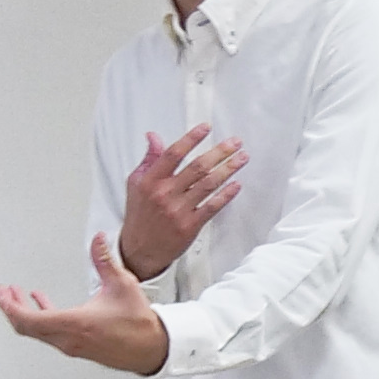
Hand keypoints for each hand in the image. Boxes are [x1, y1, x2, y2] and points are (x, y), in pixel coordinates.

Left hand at [0, 234, 170, 375]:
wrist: (152, 348)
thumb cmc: (139, 323)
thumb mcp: (122, 285)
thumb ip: (105, 260)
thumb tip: (98, 240)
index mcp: (74, 324)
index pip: (28, 320)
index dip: (10, 306)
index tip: (1, 293)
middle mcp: (68, 339)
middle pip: (26, 327)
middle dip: (11, 308)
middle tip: (3, 292)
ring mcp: (71, 345)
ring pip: (37, 331)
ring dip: (24, 312)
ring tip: (16, 296)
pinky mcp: (77, 346)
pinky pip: (49, 332)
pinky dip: (40, 317)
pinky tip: (41, 302)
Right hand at [120, 123, 246, 281]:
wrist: (139, 251)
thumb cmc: (139, 215)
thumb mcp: (136, 184)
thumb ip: (149, 159)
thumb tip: (153, 136)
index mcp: (151, 181)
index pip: (173, 154)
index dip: (191, 139)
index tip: (206, 128)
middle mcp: (165, 194)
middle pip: (197, 167)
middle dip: (220, 152)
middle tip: (235, 142)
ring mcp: (178, 210)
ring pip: (208, 184)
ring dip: (228, 169)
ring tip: (242, 158)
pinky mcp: (190, 226)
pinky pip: (212, 207)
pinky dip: (226, 195)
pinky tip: (236, 184)